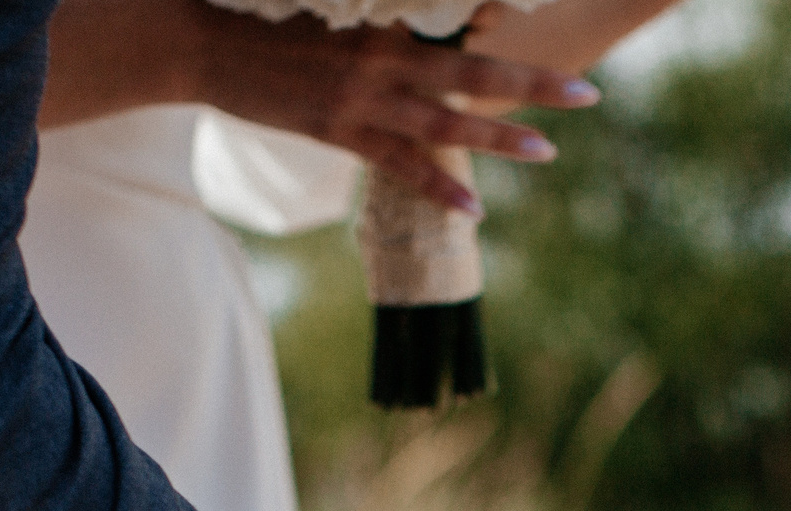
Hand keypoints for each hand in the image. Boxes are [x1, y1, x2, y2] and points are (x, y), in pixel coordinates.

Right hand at [42, 0, 600, 211]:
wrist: (203, 39)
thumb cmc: (264, 10)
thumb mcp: (331, 0)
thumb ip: (380, 12)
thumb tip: (422, 24)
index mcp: (382, 17)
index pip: (458, 22)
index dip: (504, 22)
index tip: (542, 23)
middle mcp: (382, 57)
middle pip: (473, 73)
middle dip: (533, 84)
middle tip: (586, 95)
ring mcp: (363, 97)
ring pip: (447, 122)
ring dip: (500, 137)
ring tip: (548, 151)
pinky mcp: (339, 131)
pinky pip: (400, 165)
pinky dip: (439, 188)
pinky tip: (476, 210)